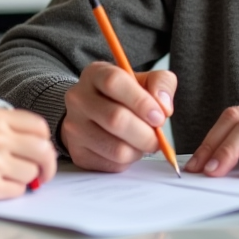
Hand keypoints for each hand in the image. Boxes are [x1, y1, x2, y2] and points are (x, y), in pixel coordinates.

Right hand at [0, 108, 57, 200]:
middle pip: (43, 151)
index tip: (42, 151)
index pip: (40, 127)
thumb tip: (43, 149)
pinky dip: (12, 190)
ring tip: (6, 175)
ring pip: (31, 173)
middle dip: (47, 165)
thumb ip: (12, 129)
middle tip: (42, 173)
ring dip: (25, 179)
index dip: (45, 142)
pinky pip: (18, 190)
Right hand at [60, 61, 175, 171]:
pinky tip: (129, 149)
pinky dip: (128, 161)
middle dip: (145, 133)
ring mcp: (74, 127)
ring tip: (143, 143)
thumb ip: (162, 83)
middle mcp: (78, 98)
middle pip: (115, 119)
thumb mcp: (146, 80)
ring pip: (116, 148)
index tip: (159, 116)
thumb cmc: (125, 96)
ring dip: (139, 150)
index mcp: (95, 73)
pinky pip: (112, 164)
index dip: (141, 101)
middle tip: (157, 138)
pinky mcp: (78, 152)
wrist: (96, 114)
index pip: (114, 82)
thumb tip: (164, 107)